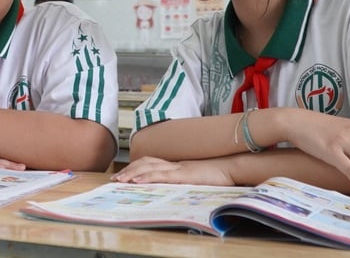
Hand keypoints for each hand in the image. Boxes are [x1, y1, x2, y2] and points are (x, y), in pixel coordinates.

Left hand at [111, 156, 235, 185]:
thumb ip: (188, 179)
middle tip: (116, 178)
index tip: (125, 174)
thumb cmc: (220, 174)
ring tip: (120, 180)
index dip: (137, 166)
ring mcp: (179, 168)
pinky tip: (137, 181)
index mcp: (178, 165)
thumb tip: (180, 186)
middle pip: (147, 163)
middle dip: (129, 170)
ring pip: (150, 167)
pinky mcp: (184, 174)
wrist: (234, 167)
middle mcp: (176, 164)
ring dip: (133, 173)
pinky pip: (161, 175)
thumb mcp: (199, 177)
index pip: (152, 162)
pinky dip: (147, 177)